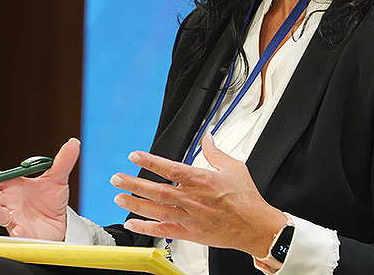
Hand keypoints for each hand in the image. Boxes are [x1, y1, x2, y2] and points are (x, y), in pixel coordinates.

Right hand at [0, 137, 79, 239]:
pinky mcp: (22, 234)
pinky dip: (16, 231)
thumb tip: (74, 142)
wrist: (60, 224)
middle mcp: (7, 202)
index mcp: (12, 185)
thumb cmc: (51, 201)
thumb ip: (63, 162)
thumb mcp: (58, 179)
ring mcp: (12, 218)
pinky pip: (16, 233)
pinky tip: (18, 229)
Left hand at [111, 134, 287, 257]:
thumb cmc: (246, 199)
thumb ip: (215, 153)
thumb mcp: (234, 168)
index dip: (151, 162)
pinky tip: (133, 223)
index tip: (135, 156)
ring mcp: (190, 218)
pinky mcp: (191, 234)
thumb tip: (208, 139)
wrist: (255, 227)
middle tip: (117, 178)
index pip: (171, 168)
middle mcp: (193, 199)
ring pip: (157, 210)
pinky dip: (147, 229)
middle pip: (158, 190)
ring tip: (119, 198)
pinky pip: (164, 232)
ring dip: (135, 204)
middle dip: (134, 184)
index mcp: (202, 181)